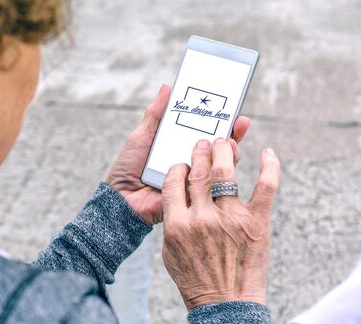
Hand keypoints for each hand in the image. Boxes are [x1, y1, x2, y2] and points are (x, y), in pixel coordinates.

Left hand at [105, 84, 250, 224]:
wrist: (121, 198)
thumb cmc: (128, 167)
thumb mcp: (142, 136)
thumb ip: (155, 114)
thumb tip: (167, 87)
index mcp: (180, 145)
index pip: (205, 130)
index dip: (219, 119)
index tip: (231, 107)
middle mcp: (190, 161)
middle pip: (218, 147)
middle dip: (231, 134)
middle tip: (239, 122)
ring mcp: (194, 179)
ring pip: (220, 165)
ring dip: (229, 153)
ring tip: (229, 142)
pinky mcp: (194, 195)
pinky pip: (211, 185)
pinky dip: (217, 174)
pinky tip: (220, 164)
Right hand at [161, 138, 280, 309]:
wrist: (226, 306)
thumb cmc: (196, 281)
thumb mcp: (171, 253)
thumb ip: (172, 223)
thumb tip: (177, 197)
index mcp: (178, 224)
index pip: (173, 180)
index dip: (179, 166)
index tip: (184, 164)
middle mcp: (203, 218)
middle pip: (198, 171)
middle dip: (200, 151)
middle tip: (205, 143)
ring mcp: (231, 218)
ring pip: (226, 171)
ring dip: (224, 151)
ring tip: (225, 143)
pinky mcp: (257, 222)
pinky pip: (266, 185)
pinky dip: (269, 166)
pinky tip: (267, 153)